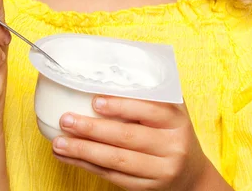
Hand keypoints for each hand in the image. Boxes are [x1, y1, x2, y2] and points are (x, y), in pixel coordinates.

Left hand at [51, 95, 209, 190]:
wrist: (191, 174)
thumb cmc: (172, 131)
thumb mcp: (171, 109)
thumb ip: (148, 93)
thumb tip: (107, 72)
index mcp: (176, 119)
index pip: (148, 110)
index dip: (121, 106)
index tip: (95, 101)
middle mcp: (171, 146)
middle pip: (127, 137)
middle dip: (92, 129)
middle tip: (66, 119)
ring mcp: (160, 170)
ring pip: (116, 160)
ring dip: (83, 150)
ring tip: (59, 142)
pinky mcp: (147, 188)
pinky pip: (113, 176)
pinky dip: (89, 166)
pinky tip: (70, 156)